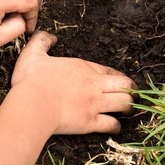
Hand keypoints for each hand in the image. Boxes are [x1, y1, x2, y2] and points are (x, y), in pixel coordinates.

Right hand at [11, 31, 137, 133]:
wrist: (32, 104)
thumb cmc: (31, 80)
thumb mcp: (33, 53)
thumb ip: (42, 41)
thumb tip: (50, 36)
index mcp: (84, 68)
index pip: (109, 70)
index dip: (117, 76)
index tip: (118, 81)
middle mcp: (94, 85)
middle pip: (124, 85)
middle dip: (131, 89)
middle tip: (132, 94)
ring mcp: (95, 104)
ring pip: (123, 103)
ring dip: (128, 106)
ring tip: (128, 110)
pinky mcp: (90, 122)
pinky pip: (111, 124)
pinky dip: (116, 126)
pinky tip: (116, 127)